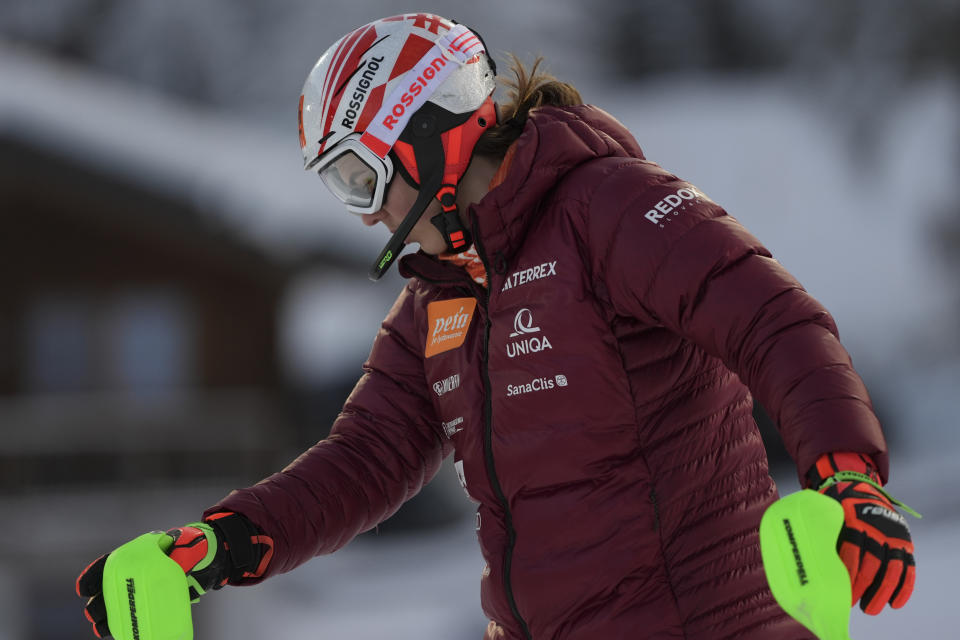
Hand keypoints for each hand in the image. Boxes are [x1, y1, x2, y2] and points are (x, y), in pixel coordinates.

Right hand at [76, 512, 271, 637]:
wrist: (208, 561)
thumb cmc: (193, 550)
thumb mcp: (186, 545)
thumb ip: (181, 547)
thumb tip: (177, 549)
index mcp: (137, 555)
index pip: (107, 564)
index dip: (93, 576)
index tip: (85, 590)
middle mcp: (135, 572)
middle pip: (108, 589)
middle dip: (98, 603)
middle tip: (95, 614)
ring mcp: (142, 588)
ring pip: (116, 604)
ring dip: (105, 617)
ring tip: (101, 628)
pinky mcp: (151, 602)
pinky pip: (131, 613)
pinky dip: (121, 625)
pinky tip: (116, 633)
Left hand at [808, 452, 915, 614]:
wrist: (858, 485)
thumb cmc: (834, 504)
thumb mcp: (825, 511)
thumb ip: (819, 532)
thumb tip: (800, 558)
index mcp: (855, 520)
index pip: (853, 550)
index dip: (848, 574)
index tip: (841, 591)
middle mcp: (877, 528)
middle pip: (873, 563)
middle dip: (864, 587)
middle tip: (854, 604)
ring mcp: (893, 536)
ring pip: (892, 569)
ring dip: (882, 592)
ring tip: (871, 609)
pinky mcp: (904, 542)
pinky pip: (908, 568)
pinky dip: (903, 587)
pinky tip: (895, 603)